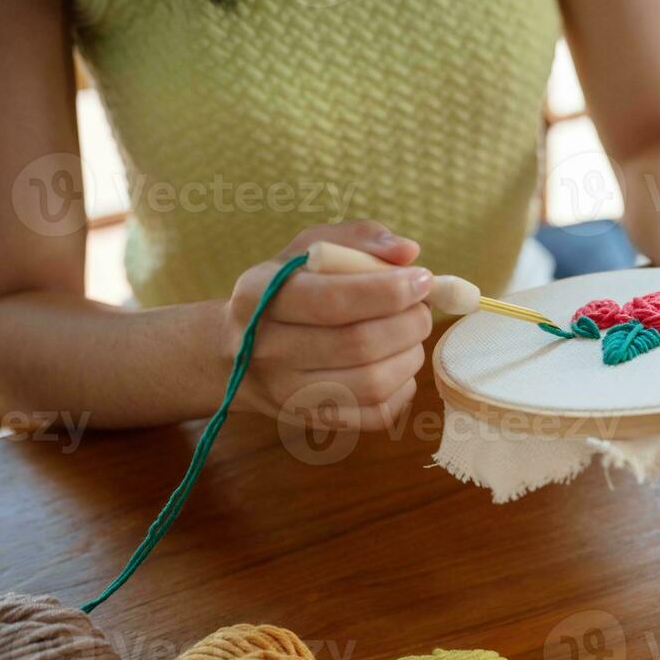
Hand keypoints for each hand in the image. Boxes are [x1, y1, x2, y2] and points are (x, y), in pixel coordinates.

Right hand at [224, 220, 431, 430]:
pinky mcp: (311, 421)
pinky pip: (375, 414)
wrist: (237, 351)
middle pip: (359, 345)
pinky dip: (403, 389)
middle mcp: (266, 349)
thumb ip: (360, 239)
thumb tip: (408, 252)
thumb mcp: (310, 250)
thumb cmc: (287, 289)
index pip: (332, 300)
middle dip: (409, 323)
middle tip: (421, 309)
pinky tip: (398, 364)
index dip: (389, 291)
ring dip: (410, 356)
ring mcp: (287, 393)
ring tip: (411, 336)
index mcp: (260, 296)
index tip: (422, 279)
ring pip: (373, 384)